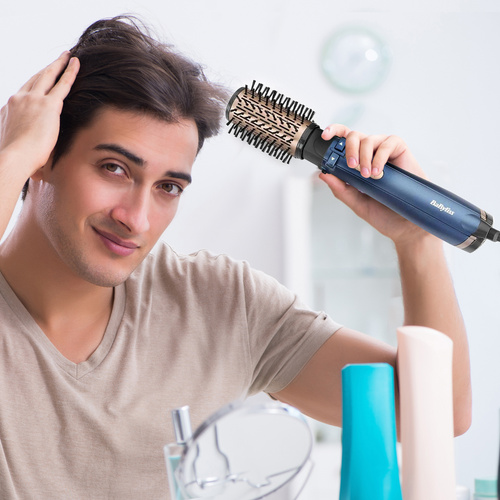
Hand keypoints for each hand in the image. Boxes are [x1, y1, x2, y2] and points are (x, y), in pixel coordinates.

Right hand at [0, 51, 79, 174]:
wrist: (14, 158)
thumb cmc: (16, 160)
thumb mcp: (16, 147)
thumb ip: (24, 145)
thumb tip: (35, 166)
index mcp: (10, 108)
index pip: (24, 91)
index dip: (34, 83)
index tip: (41, 77)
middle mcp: (19, 99)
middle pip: (35, 79)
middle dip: (47, 69)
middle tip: (56, 60)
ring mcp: (33, 100)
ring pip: (48, 76)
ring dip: (58, 64)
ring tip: (67, 56)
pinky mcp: (48, 106)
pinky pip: (62, 84)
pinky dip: (70, 72)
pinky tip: (76, 63)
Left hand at [319, 124, 431, 244]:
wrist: (405, 224)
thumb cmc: (383, 213)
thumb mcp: (356, 202)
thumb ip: (340, 189)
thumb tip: (324, 174)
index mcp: (357, 163)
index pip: (344, 141)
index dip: (335, 132)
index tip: (326, 137)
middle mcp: (370, 154)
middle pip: (355, 135)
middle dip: (349, 148)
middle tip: (352, 167)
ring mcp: (385, 152)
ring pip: (369, 139)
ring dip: (365, 156)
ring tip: (369, 176)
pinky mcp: (400, 151)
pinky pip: (389, 142)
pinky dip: (380, 156)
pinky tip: (379, 172)